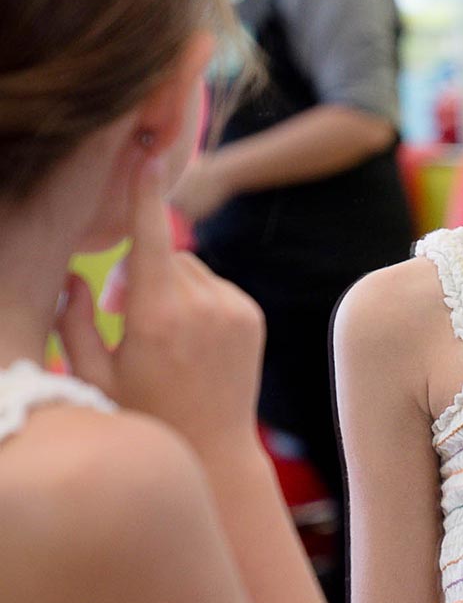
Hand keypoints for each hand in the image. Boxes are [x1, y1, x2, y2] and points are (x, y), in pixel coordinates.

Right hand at [56, 158, 264, 456]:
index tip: (146, 154)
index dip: (144, 193)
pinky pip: (218, 286)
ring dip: (172, 286)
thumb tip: (70, 276)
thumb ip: (72, 321)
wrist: (214, 449)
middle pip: (166, 255)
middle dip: (142, 272)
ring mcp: (234, 309)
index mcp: (156, 316)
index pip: (148, 237)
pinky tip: (190, 341)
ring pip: (192, 270)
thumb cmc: (142, 416)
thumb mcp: (91, 376)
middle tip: (126, 315)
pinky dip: (201, 299)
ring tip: (161, 335)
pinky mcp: (252, 315)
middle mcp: (202, 305)